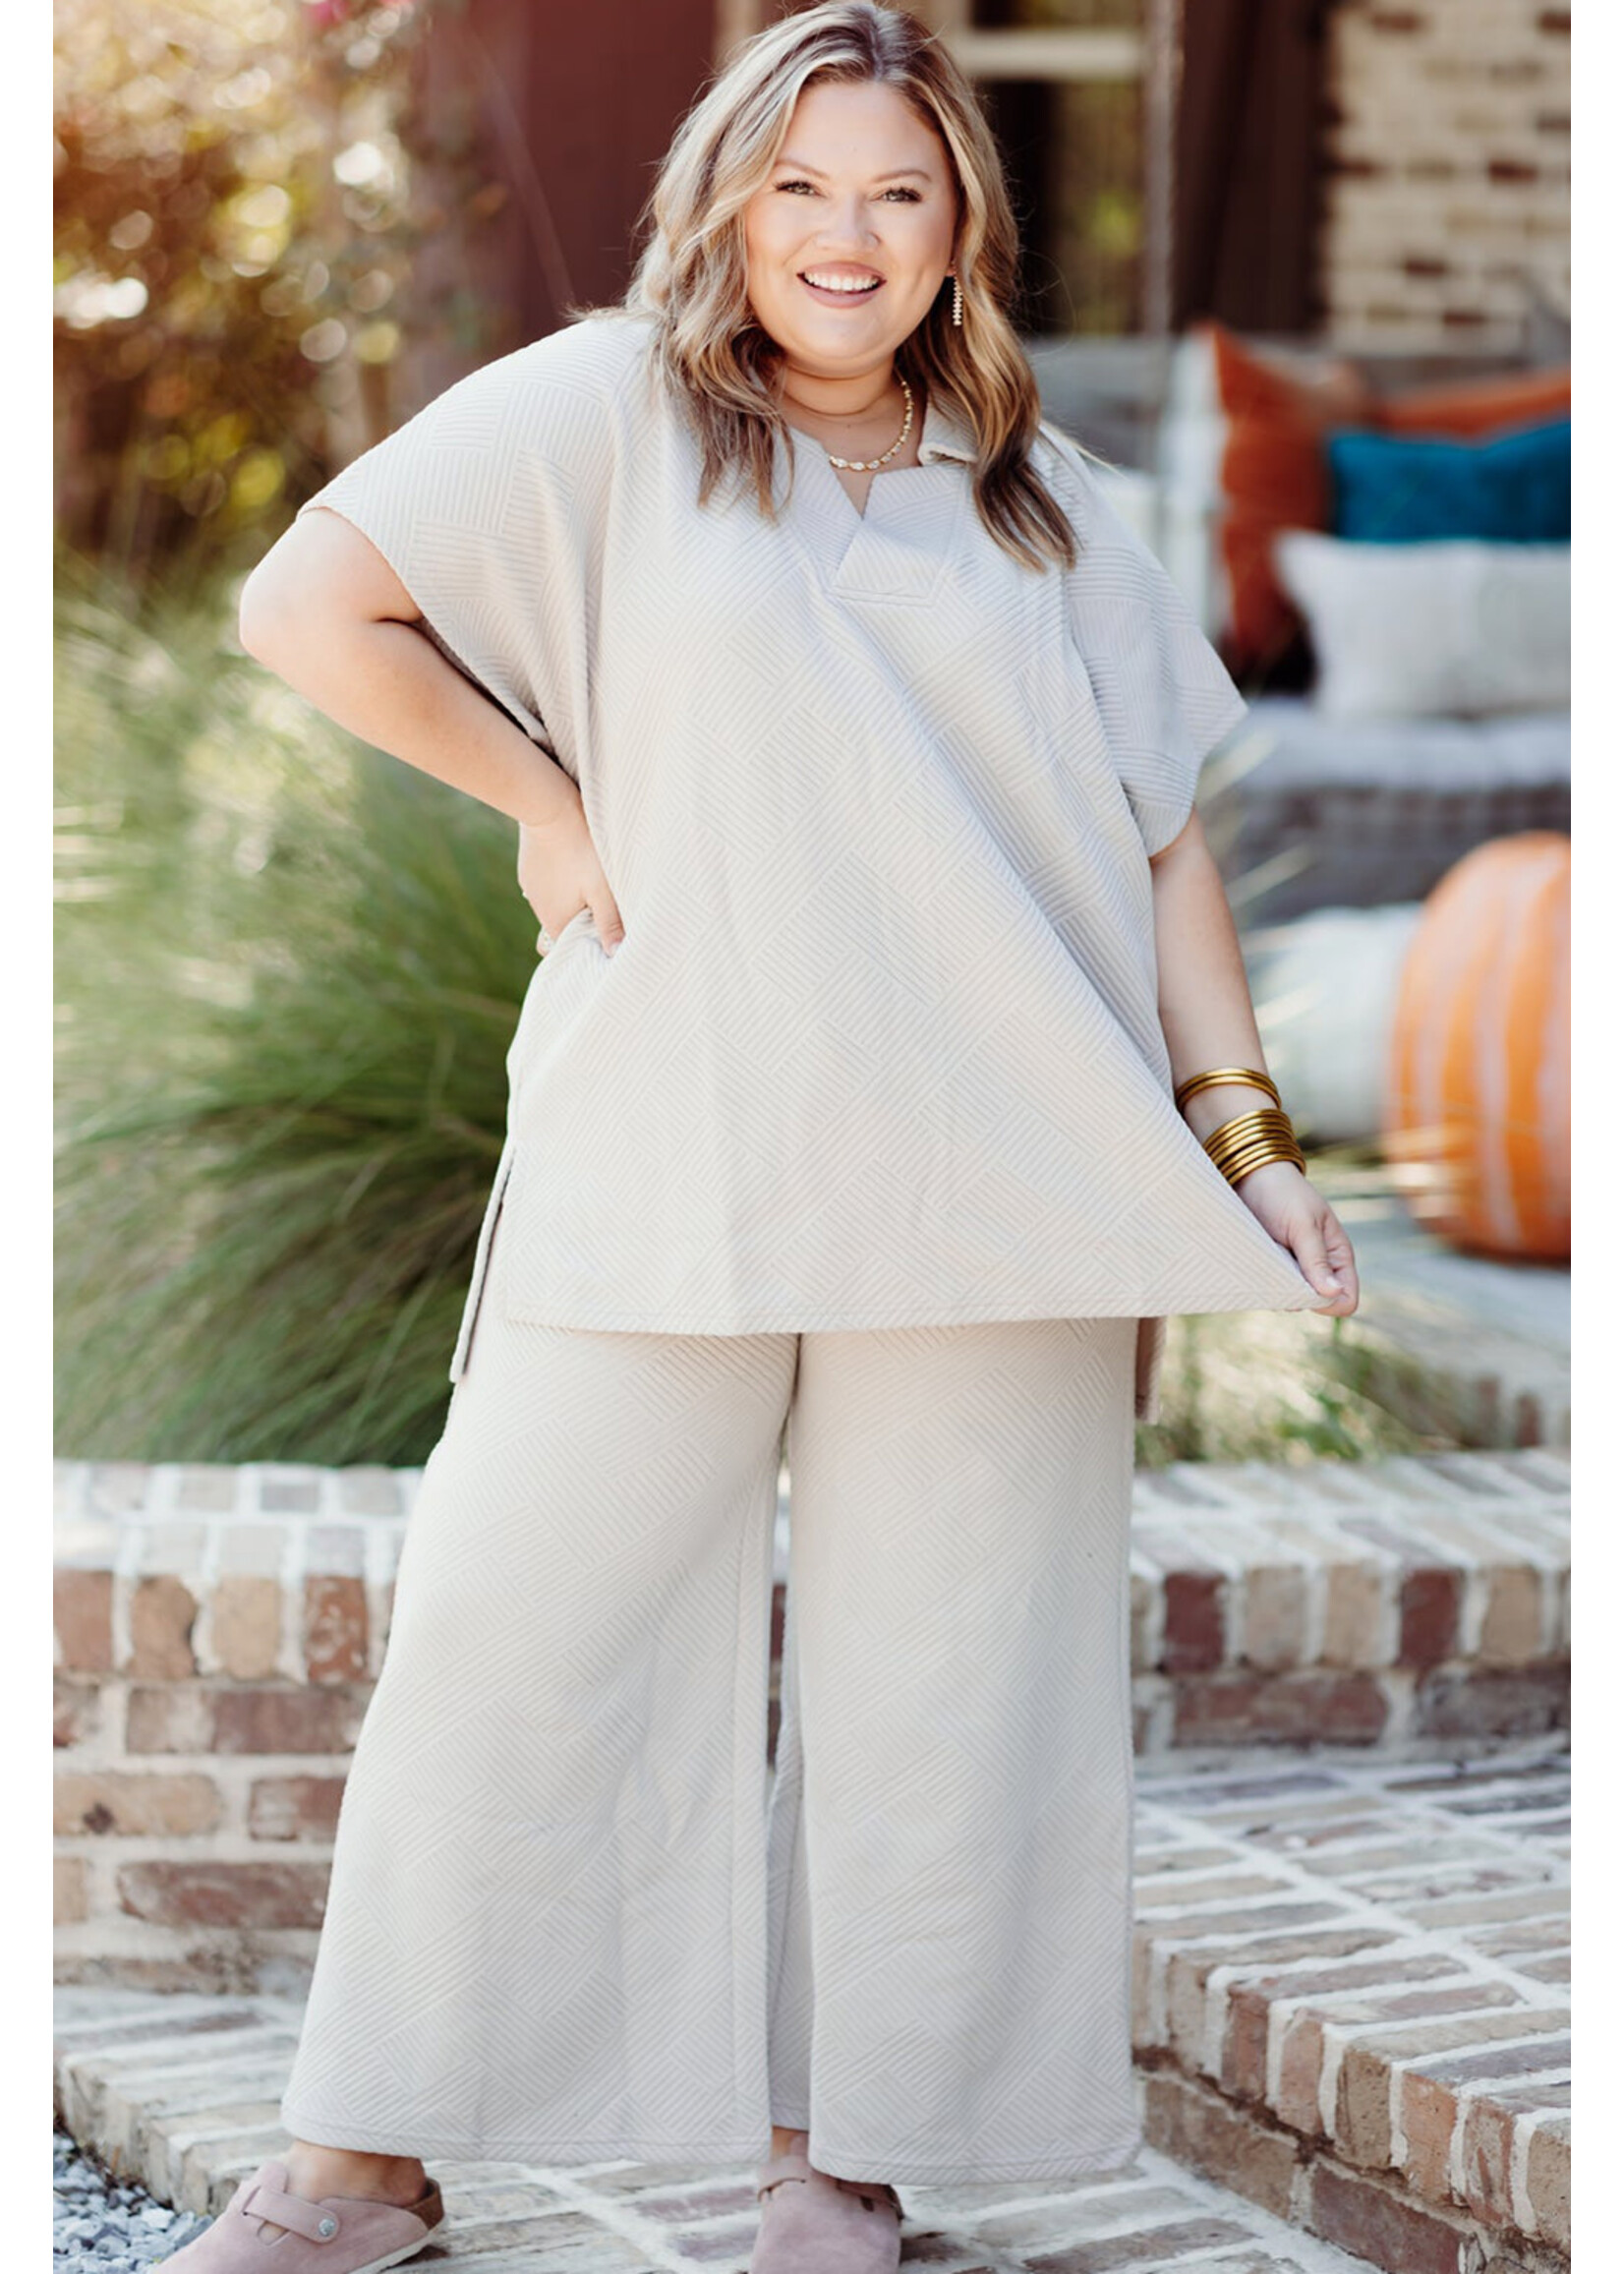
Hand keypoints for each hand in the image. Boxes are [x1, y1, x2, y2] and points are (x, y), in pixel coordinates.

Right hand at [516, 796, 624, 953]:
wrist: (548, 806)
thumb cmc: (582, 850)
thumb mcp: (603, 890)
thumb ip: (610, 924)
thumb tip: (616, 956)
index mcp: (555, 922)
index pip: (571, 949)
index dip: (590, 945)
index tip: (609, 932)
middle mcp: (539, 910)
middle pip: (565, 926)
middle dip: (585, 921)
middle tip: (608, 904)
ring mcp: (531, 888)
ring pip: (557, 903)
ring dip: (574, 898)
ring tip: (594, 880)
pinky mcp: (529, 867)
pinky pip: (549, 883)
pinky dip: (562, 879)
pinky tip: (577, 861)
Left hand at [1233, 1159, 1358, 1315]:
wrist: (1250, 1177)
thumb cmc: (1283, 1194)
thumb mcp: (1303, 1225)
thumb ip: (1316, 1260)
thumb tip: (1333, 1294)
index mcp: (1338, 1256)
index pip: (1346, 1299)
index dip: (1328, 1302)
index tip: (1304, 1285)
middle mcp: (1319, 1268)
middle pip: (1316, 1304)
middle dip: (1298, 1295)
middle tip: (1280, 1266)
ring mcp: (1295, 1270)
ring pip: (1292, 1300)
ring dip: (1278, 1288)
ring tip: (1266, 1260)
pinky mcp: (1273, 1268)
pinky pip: (1273, 1290)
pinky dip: (1265, 1284)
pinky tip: (1256, 1264)